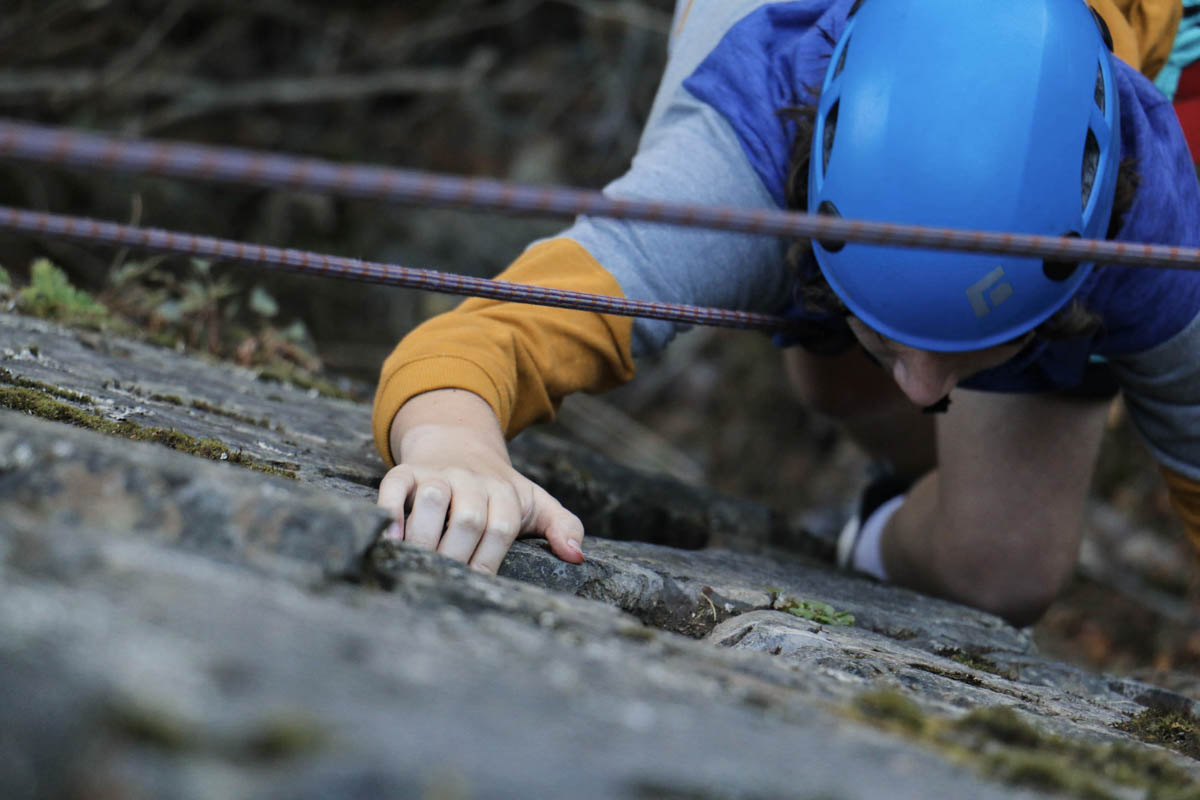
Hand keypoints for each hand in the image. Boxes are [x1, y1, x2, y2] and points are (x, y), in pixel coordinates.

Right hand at [376, 389, 584, 573]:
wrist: (458, 442)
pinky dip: (390, 511)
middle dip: (457, 555)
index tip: (478, 582)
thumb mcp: (536, 502)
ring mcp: (438, 474)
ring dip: (424, 535)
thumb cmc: (499, 489)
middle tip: (447, 580)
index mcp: (505, 492)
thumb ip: (563, 526)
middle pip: (468, 518)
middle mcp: (472, 481)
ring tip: (419, 564)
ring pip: (432, 498)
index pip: (502, 527)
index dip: (490, 558)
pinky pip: (394, 485)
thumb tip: (577, 557)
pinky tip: (391, 539)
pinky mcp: (407, 471)